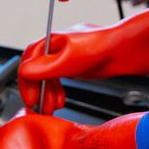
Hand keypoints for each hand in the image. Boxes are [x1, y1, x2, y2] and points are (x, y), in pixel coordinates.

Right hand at [18, 0, 148, 113]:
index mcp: (50, 40)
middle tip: (42, 108)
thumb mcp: (69, 60)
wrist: (123, 49)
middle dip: (38, 91)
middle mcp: (55, 46)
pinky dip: (57, 90)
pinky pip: (57, 78)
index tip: (31, 99)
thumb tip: (25, 72)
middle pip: (36, 71)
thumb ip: (45, 67)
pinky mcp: (73, 64)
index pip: (28, 63)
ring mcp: (64, 55)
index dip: (27, 83)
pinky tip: (61, 99)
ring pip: (46, 77)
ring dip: (48, 93)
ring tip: (54, 107)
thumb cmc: (100, 48)